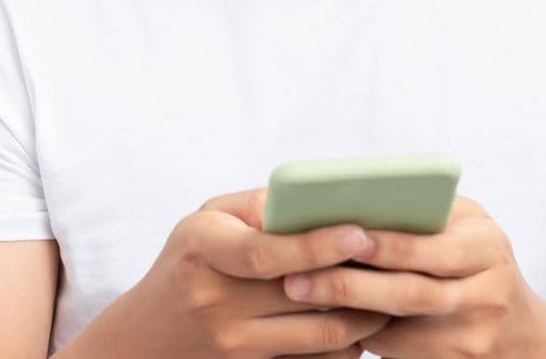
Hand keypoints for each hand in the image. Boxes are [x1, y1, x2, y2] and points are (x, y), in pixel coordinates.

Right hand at [75, 188, 390, 358]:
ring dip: (364, 315)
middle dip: (358, 278)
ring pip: (320, 337)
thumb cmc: (187, 262)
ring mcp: (232, 345)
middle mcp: (215, 302)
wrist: (144, 338)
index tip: (362, 231)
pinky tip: (364, 324)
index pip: (267, 252)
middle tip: (401, 257)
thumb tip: (320, 200)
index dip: (318, 244)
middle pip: (304, 296)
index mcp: (204, 251)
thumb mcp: (205, 220)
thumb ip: (258, 206)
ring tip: (392, 289)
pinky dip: (346, 345)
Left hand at [278, 197, 545, 357]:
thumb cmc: (478, 258)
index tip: (343, 235)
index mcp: (488, 248)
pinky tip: (325, 315)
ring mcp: (472, 339)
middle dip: (349, 284)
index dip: (388, 244)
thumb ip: (429, 212)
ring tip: (300, 291)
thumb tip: (360, 198)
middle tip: (297, 276)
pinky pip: (398, 350)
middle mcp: (486, 296)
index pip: (433, 248)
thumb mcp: (469, 225)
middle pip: (409, 294)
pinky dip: (361, 332)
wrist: (522, 334)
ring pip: (398, 328)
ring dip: (345, 311)